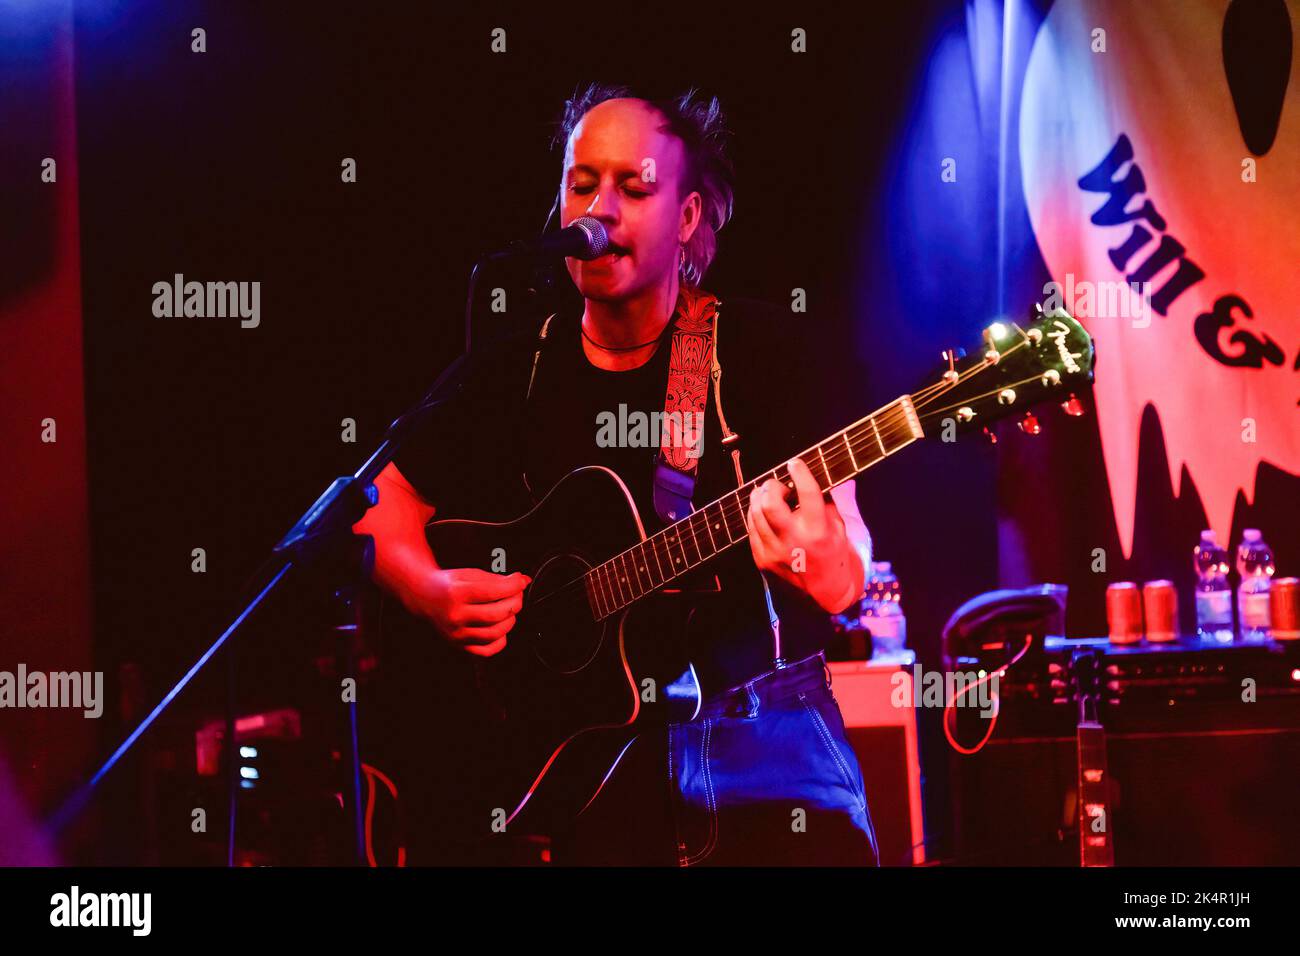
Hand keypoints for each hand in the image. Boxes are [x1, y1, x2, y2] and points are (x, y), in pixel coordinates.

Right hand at [408, 568, 529, 657]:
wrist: (424, 597)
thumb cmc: (449, 584)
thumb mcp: (470, 574)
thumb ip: (497, 579)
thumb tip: (522, 581)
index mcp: (456, 593)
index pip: (493, 591)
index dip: (514, 585)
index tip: (520, 581)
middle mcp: (455, 616)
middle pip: (497, 614)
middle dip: (515, 602)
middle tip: (517, 594)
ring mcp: (457, 633)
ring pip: (495, 633)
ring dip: (510, 619)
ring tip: (509, 609)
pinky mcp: (459, 645)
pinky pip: (487, 650)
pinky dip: (500, 639)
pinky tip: (500, 627)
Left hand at [746, 458, 863, 613]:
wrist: (825, 595)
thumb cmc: (838, 558)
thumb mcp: (847, 530)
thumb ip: (838, 502)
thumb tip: (833, 478)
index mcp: (819, 533)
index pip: (808, 494)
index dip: (800, 473)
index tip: (795, 464)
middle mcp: (794, 542)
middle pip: (770, 503)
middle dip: (772, 486)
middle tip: (779, 484)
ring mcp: (775, 552)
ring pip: (756, 513)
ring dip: (760, 497)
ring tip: (769, 493)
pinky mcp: (762, 559)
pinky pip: (751, 528)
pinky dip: (755, 514)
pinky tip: (763, 510)